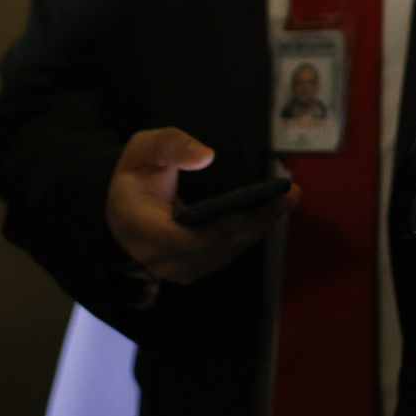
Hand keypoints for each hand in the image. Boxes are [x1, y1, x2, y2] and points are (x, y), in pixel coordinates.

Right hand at [105, 128, 297, 285]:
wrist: (126, 201)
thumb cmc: (138, 171)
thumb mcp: (145, 147)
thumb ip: (173, 146)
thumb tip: (206, 157)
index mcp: (137, 224)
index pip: (178, 238)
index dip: (214, 229)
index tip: (243, 210)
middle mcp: (154, 254)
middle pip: (211, 249)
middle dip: (253, 223)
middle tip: (288, 195)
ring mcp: (172, 267)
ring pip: (223, 255)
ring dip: (259, 228)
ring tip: (288, 200)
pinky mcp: (190, 269)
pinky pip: (225, 255)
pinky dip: (250, 234)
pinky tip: (272, 211)